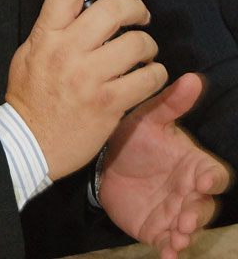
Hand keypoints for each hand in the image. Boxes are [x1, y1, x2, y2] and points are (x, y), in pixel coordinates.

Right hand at [6, 0, 167, 179]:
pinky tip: (148, 75)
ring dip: (148, 45)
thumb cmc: (29, 97)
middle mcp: (68, 51)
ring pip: (136, 44)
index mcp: (46, 35)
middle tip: (140, 15)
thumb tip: (79, 5)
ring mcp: (89, 78)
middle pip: (113, 9)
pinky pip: (146, 79)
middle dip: (136, 7)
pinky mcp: (108, 104)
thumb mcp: (29, 52)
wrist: (29, 144)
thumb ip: (53, 28)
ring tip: (144, 52)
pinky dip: (155, 74)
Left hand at [100, 72, 231, 258]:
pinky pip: (168, 244)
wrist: (103, 158)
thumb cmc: (133, 135)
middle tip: (186, 217)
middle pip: (205, 206)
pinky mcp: (156, 229)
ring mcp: (174, 211)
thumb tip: (192, 77)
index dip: (212, 177)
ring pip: (189, 228)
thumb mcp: (150, 117)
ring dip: (187, 234)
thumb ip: (171, 102)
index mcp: (192, 162)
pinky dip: (170, 251)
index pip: (214, 173)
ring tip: (177, 235)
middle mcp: (188, 190)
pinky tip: (167, 254)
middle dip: (198, 213)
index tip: (201, 178)